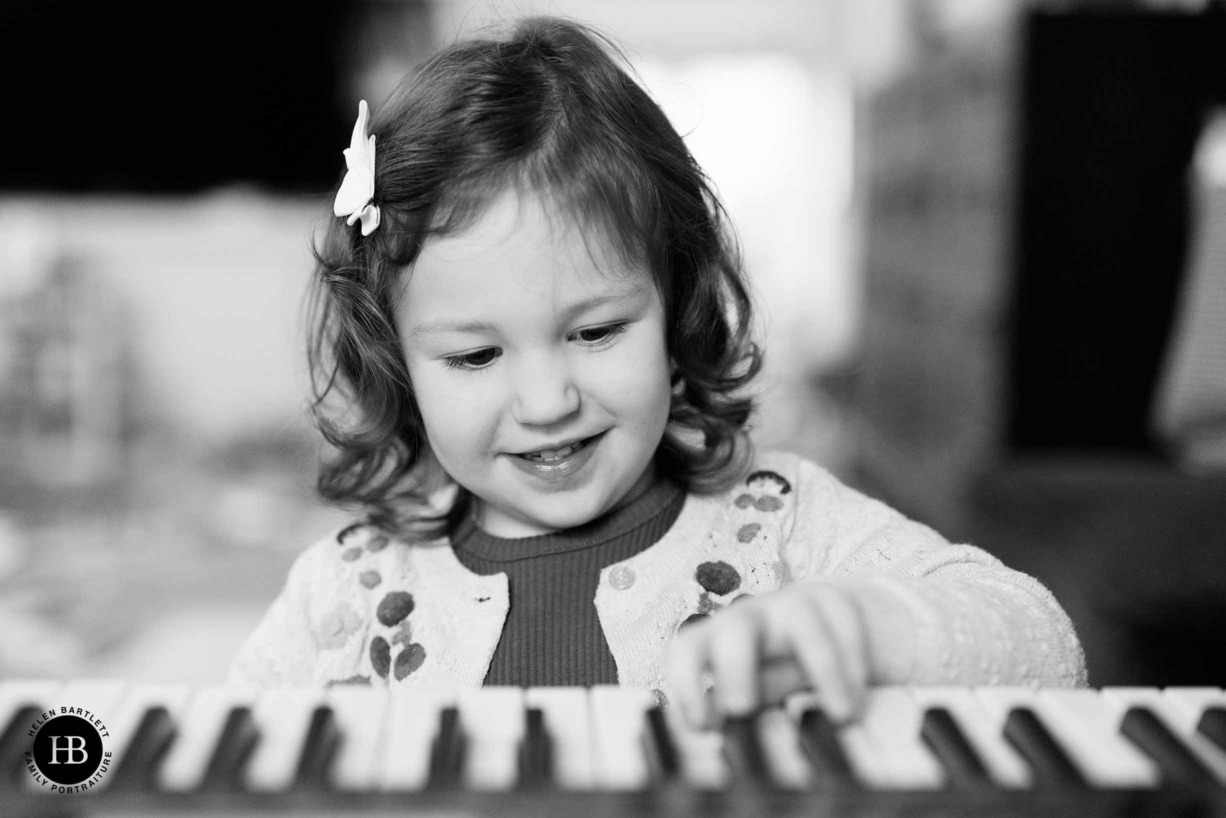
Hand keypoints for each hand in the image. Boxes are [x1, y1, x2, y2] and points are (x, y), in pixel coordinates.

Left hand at [664, 582, 870, 728]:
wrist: (819, 621)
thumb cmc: (772, 663)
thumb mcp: (752, 688)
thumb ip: (737, 710)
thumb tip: (716, 743)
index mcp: (718, 639)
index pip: (688, 649)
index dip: (687, 683)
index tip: (702, 726)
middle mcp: (752, 618)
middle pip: (735, 628)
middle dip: (736, 668)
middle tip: (744, 710)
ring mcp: (793, 605)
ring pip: (803, 622)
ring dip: (824, 669)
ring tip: (843, 716)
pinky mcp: (833, 602)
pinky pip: (844, 625)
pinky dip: (854, 665)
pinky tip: (861, 703)